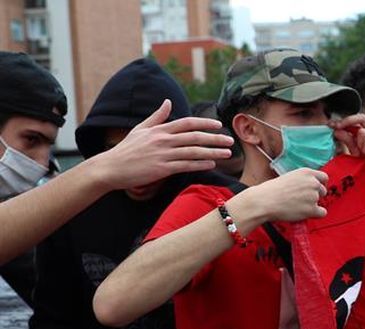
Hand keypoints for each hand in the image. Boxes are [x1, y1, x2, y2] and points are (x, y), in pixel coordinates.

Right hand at [90, 100, 233, 190]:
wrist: (111, 168)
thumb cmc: (126, 149)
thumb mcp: (140, 129)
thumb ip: (156, 117)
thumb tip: (167, 101)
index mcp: (159, 130)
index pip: (187, 123)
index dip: (204, 122)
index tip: (218, 124)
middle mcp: (163, 140)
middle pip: (194, 137)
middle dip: (214, 138)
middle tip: (230, 140)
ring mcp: (163, 154)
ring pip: (193, 151)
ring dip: (212, 152)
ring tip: (226, 153)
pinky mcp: (161, 169)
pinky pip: (185, 165)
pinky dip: (199, 164)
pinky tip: (211, 164)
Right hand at [242, 167, 327, 221]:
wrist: (264, 201)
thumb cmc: (272, 190)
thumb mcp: (289, 177)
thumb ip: (302, 180)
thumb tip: (310, 187)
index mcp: (306, 172)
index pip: (324, 177)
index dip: (320, 184)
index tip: (315, 190)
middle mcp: (313, 182)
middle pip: (323, 191)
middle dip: (315, 196)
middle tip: (301, 200)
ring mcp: (313, 196)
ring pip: (320, 202)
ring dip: (312, 205)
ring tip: (297, 206)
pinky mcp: (312, 209)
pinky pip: (322, 213)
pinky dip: (315, 215)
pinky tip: (304, 213)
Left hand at [331, 114, 364, 180]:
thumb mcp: (354, 149)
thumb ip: (347, 139)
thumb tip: (337, 130)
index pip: (356, 118)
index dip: (344, 120)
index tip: (331, 124)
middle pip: (361, 117)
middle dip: (347, 121)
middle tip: (337, 128)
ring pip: (362, 132)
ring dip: (358, 144)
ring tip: (363, 153)